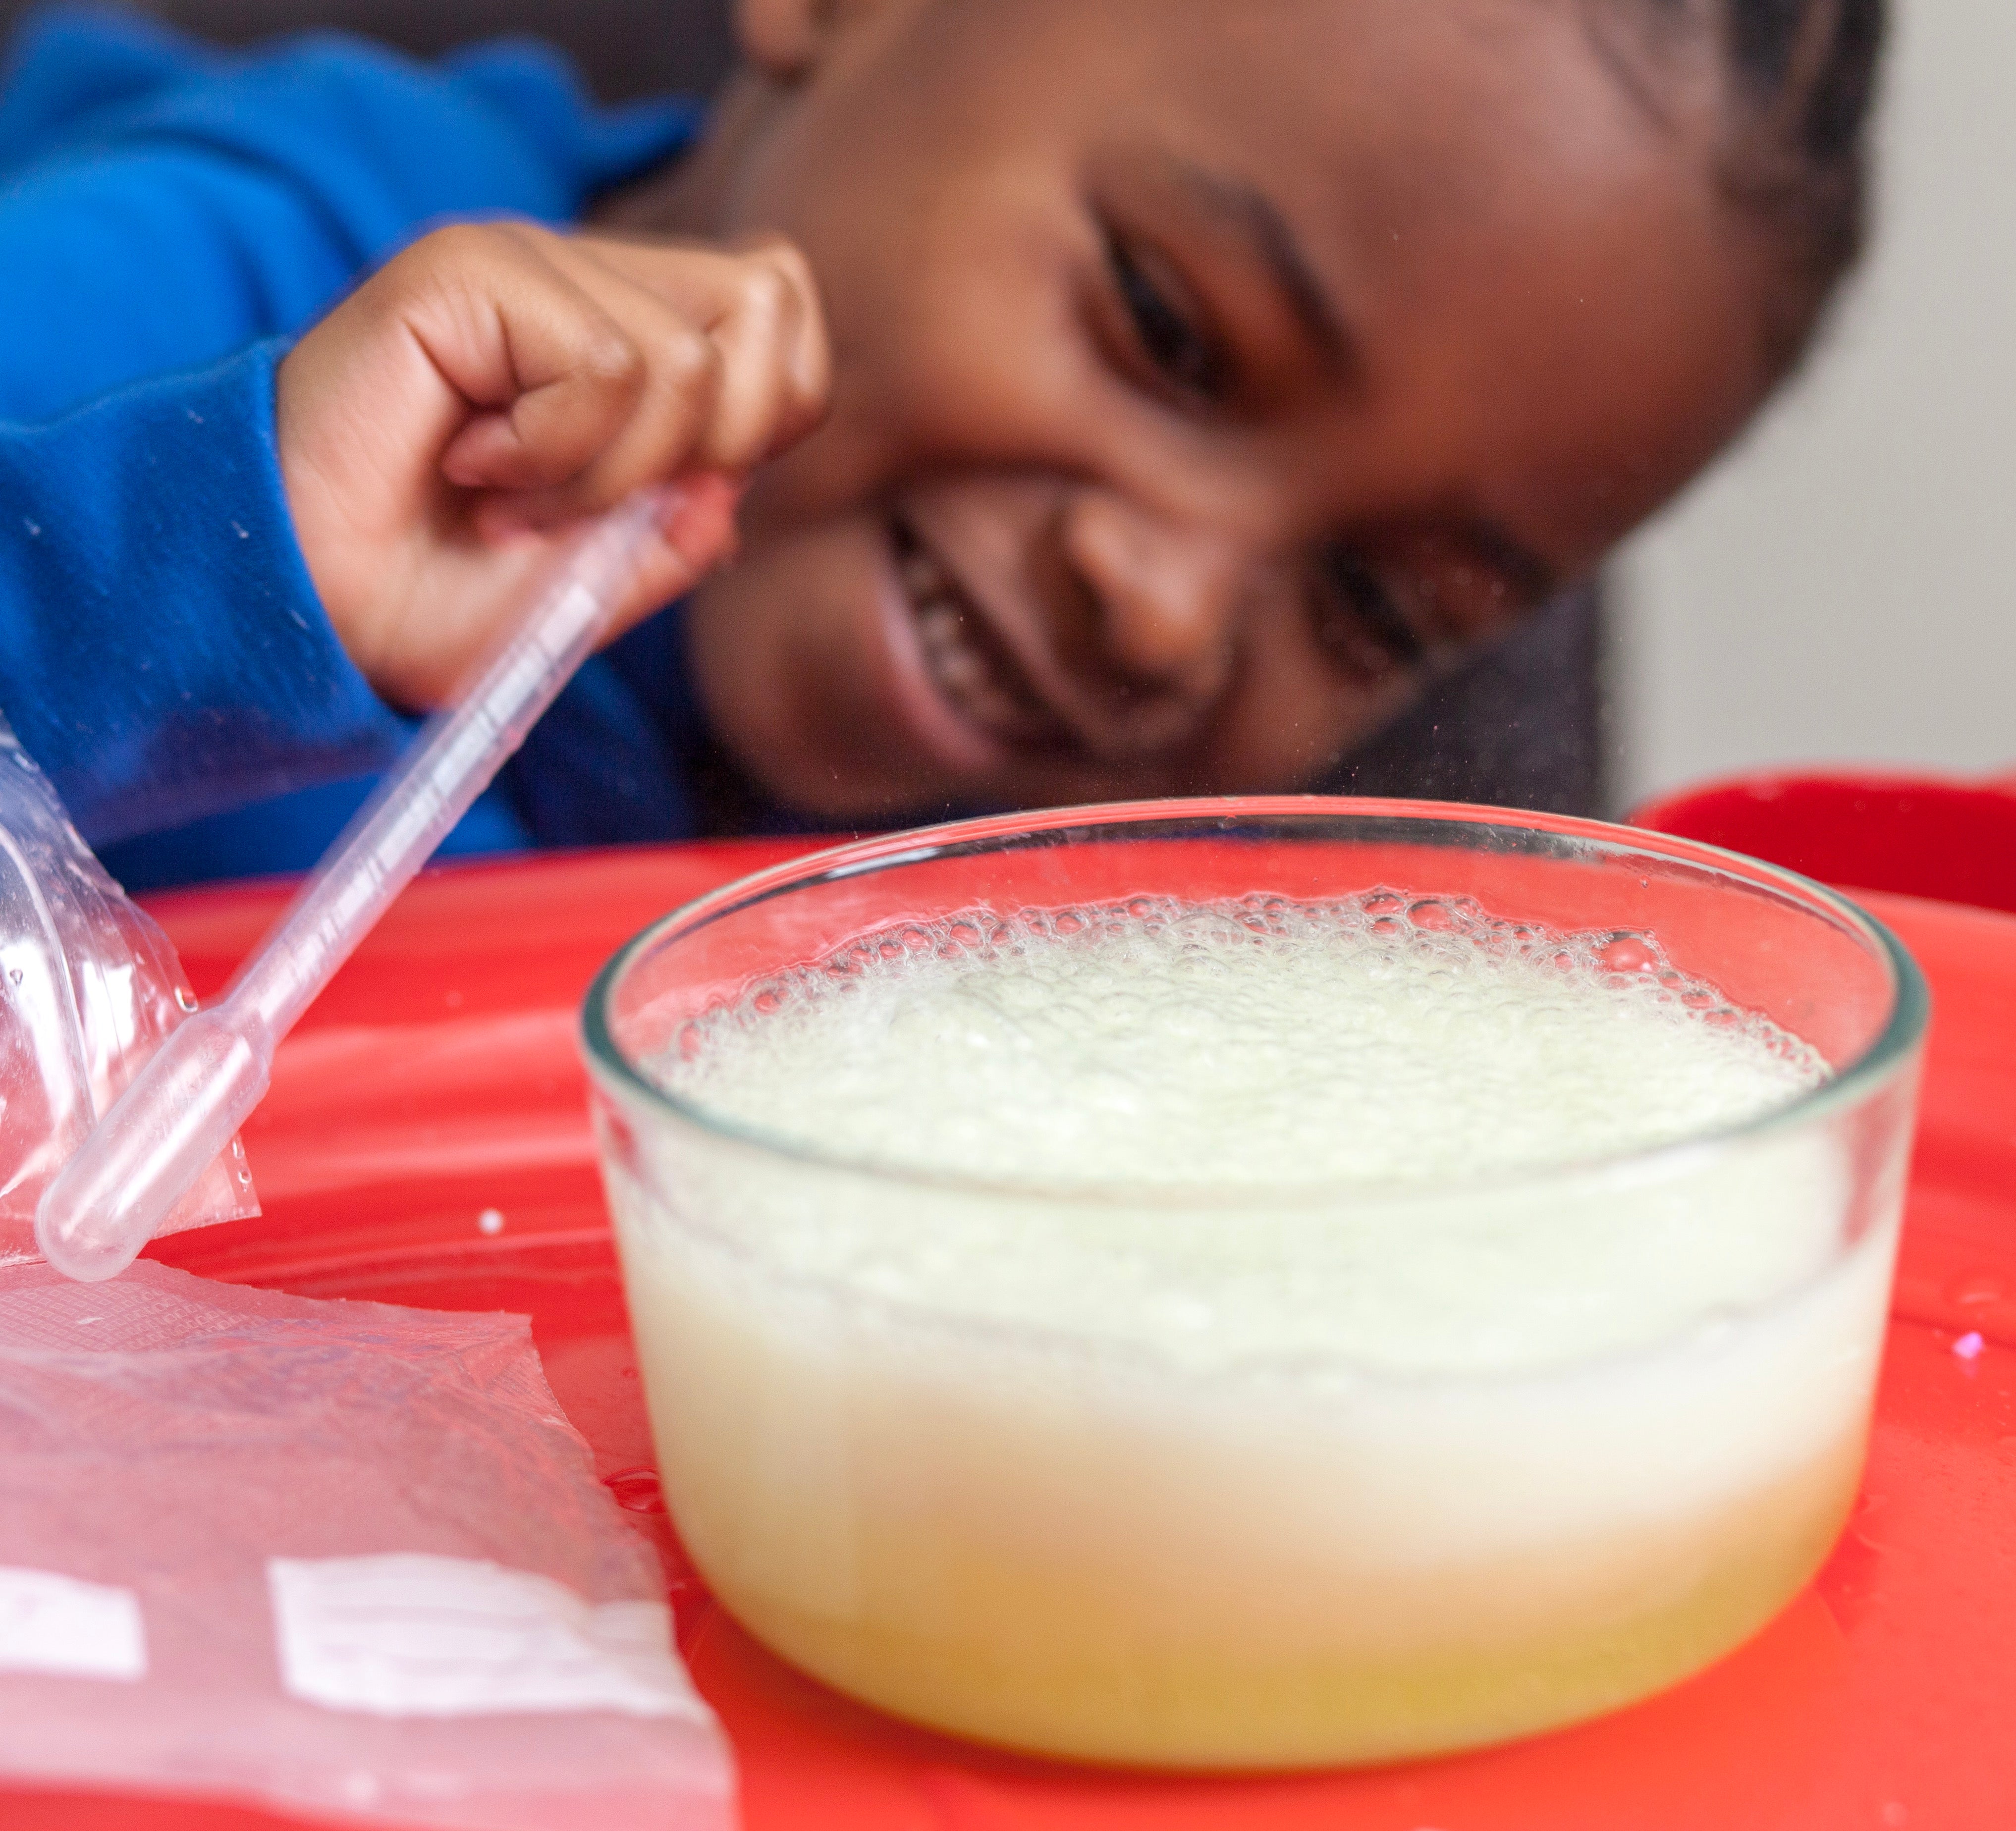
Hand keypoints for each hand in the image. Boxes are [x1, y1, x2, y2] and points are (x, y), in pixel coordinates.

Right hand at [277, 221, 828, 708]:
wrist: (311, 609)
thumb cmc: (435, 599)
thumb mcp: (595, 591)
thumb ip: (679, 532)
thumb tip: (732, 482)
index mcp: (631, 336)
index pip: (784, 315)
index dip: (768, 415)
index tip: (664, 495)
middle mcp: (588, 282)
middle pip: (767, 311)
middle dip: (706, 448)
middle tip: (597, 507)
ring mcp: (530, 263)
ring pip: (687, 361)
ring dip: (606, 476)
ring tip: (511, 501)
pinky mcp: (472, 266)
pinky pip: (602, 366)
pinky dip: (552, 457)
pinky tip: (471, 468)